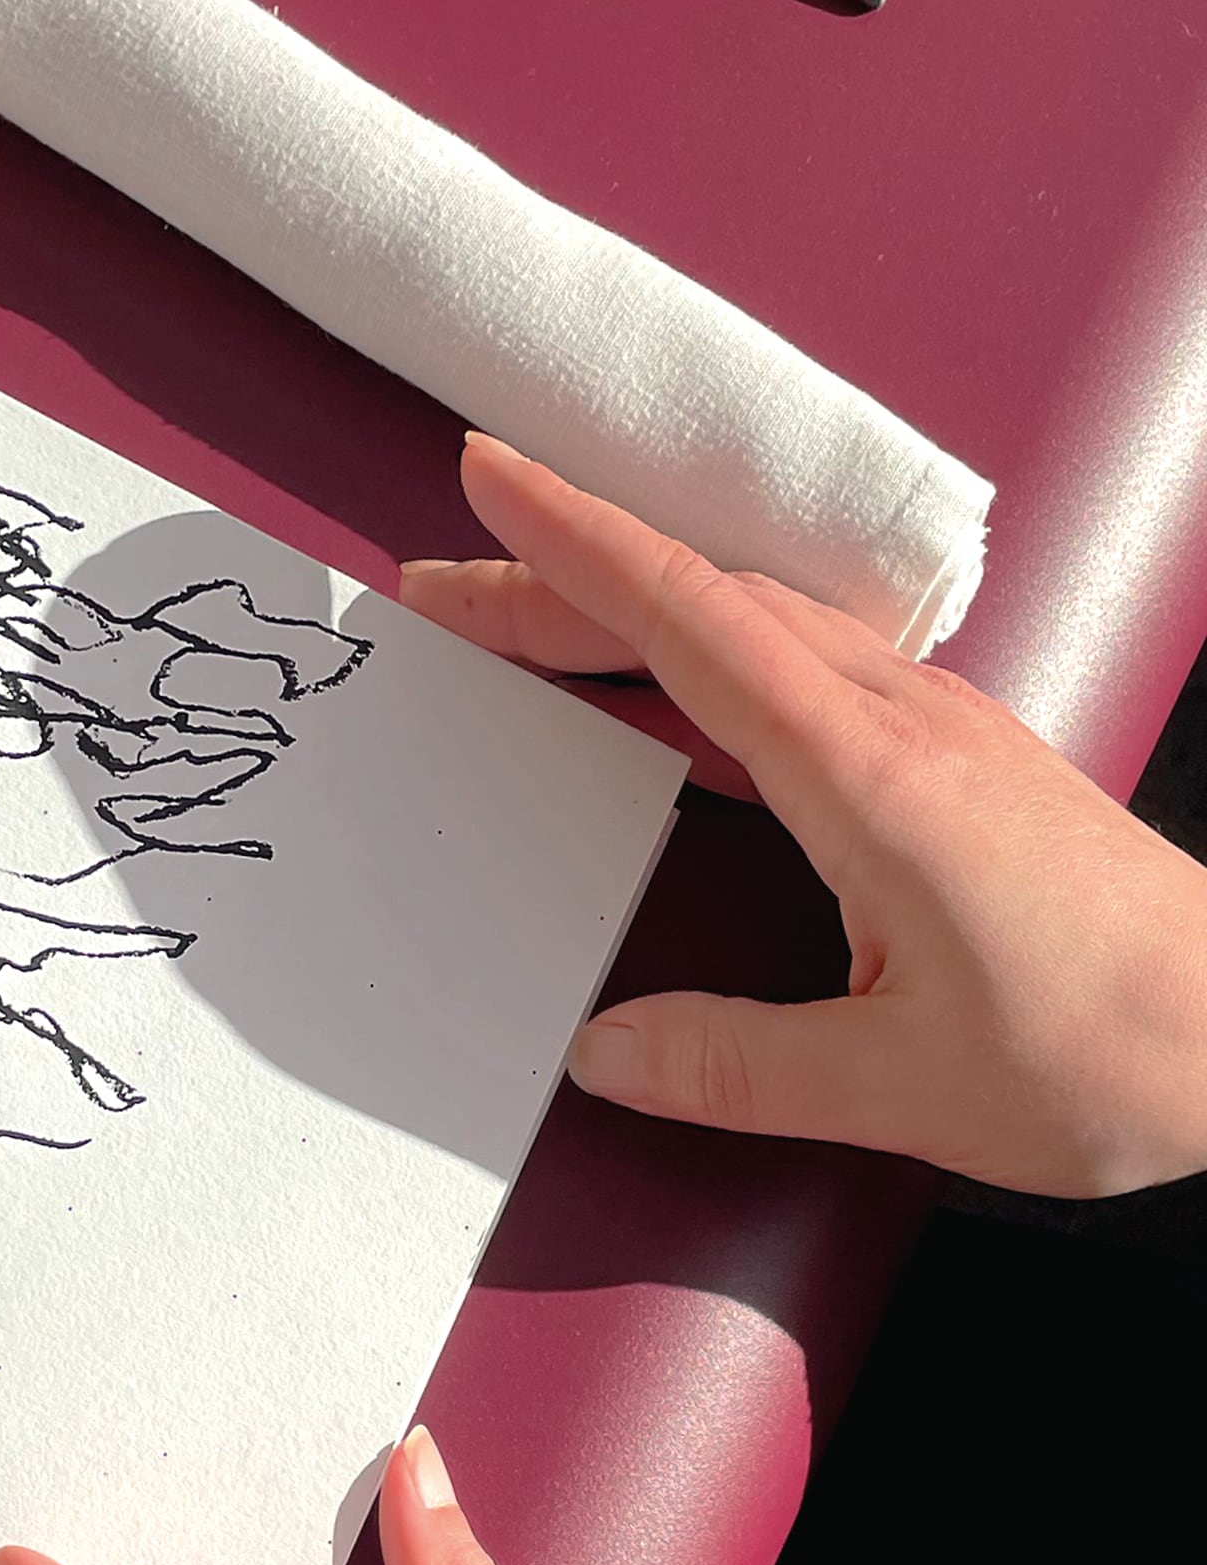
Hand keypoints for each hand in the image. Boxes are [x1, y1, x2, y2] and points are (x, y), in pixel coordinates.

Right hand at [393, 435, 1206, 1196]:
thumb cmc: (1118, 1050)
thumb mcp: (903, 1087)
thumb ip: (735, 1066)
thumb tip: (603, 1050)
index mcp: (868, 776)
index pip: (691, 621)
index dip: (578, 544)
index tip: (494, 477)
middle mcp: (901, 725)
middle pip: (702, 608)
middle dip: (561, 579)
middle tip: (445, 584)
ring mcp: (935, 731)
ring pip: (753, 626)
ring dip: (629, 610)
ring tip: (528, 629)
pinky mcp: (957, 761)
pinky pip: (800, 665)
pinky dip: (704, 650)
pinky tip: (673, 691)